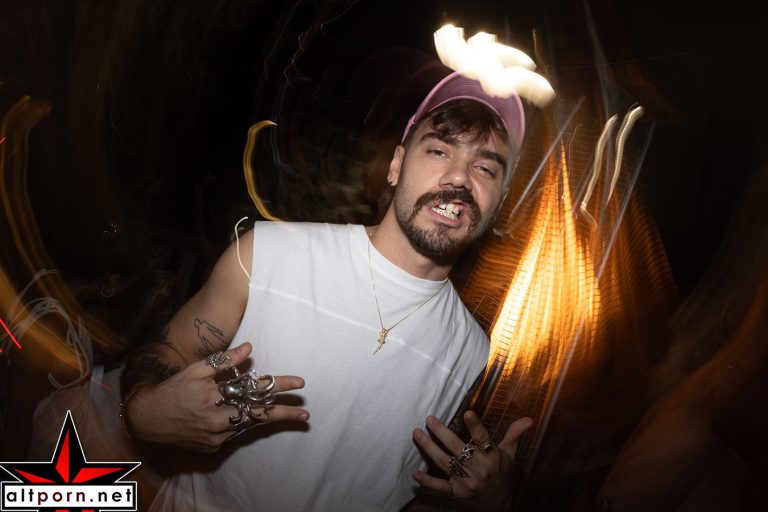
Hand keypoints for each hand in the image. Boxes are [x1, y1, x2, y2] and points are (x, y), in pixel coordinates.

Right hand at [126, 343, 308, 451]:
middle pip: (257, 415)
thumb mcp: (195, 370)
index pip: (253, 389)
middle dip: (283, 413)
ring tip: (292, 413)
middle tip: (306, 413)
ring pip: (248, 425)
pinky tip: (244, 416)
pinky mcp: (212, 447)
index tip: (299, 382)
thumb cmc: (172, 390)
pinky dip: (241, 423)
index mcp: (213, 395)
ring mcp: (215, 437)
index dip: (278, 385)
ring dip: (266, 418)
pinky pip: (233, 433)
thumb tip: (249, 348)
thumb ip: (223, 361)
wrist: (147, 420)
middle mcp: (216, 419)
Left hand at [412, 411, 532, 510]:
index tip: (467, 413)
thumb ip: (514, 435)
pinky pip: (440, 487)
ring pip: (445, 462)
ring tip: (417, 433)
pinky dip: (427, 481)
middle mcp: (479, 470)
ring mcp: (466, 482)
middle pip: (458, 448)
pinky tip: (415, 472)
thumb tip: (529, 419)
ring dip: (429, 448)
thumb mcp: (510, 455)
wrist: (500, 506)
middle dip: (442, 433)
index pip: (483, 439)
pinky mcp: (457, 493)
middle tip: (430, 420)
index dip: (475, 426)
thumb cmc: (503, 475)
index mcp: (492, 458)